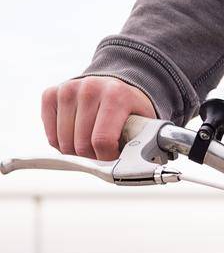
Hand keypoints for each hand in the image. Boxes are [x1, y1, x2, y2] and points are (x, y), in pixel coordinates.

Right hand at [41, 76, 156, 159]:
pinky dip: (62, 143)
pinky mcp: (50, 94)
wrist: (114, 86)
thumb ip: (142, 141)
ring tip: (91, 144)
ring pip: (63, 142)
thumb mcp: (144, 122)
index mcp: (116, 95)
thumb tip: (137, 166)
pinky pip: (50, 135)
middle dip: (93, 157)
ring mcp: (68, 89)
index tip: (114, 159)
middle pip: (81, 144)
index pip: (102, 141)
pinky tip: (76, 136)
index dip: (107, 158)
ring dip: (77, 152)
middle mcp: (90, 88)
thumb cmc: (129, 108)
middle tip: (103, 152)